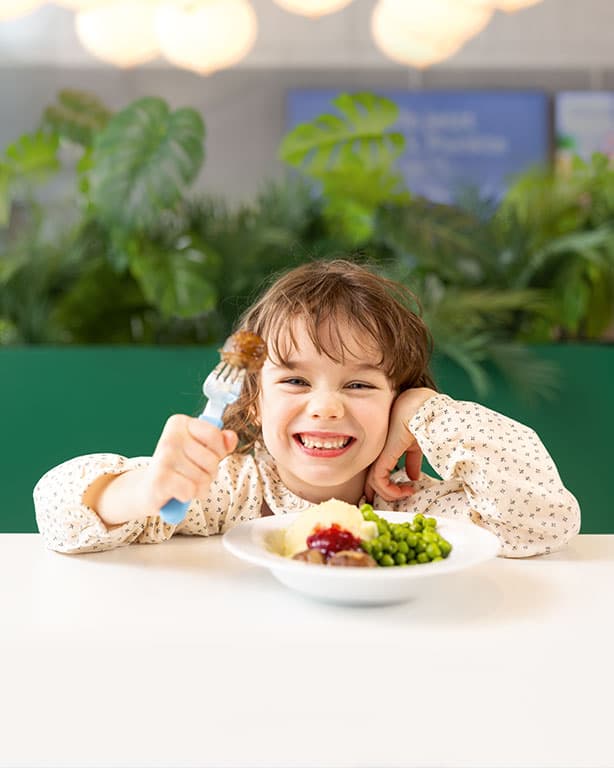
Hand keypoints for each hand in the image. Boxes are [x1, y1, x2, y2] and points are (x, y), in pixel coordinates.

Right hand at [145, 415, 237, 512]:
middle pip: (212, 460)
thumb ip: (220, 442)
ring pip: (203, 478)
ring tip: (186, 483)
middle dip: (209, 473)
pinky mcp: (160, 479)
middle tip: (193, 473)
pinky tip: (178, 492)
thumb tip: (231, 437)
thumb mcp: (201, 449)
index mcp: (180, 423)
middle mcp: (170, 437)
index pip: (214, 435)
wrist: (149, 489)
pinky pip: (191, 490)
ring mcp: (164, 457)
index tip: (206, 455)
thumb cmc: (180, 467)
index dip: (218, 451)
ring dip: (199, 487)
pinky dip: (188, 496)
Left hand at [364, 388, 436, 502]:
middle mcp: (377, 450)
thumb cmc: (419, 420)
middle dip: (381, 493)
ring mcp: (378, 453)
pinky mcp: (382, 456)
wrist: (421, 409)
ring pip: (375, 483)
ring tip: (406, 494)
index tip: (398, 494)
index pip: (376, 470)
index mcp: (384, 447)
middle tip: (396, 500)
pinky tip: (407, 490)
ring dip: (390, 494)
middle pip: (372, 478)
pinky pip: (379, 480)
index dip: (384, 486)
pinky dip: (391, 491)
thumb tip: (414, 477)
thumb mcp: (415, 445)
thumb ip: (412, 461)